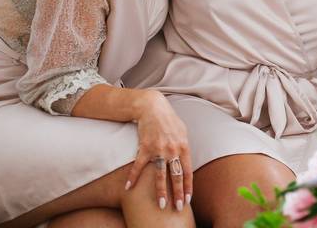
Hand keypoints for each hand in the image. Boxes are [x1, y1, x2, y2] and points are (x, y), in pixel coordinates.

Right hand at [125, 91, 192, 211]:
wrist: (153, 108)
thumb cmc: (169, 121)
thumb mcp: (182, 132)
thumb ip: (184, 148)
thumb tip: (185, 162)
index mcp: (184, 147)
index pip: (188, 172)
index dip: (188, 187)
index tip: (187, 200)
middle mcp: (173, 150)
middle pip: (176, 176)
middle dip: (177, 194)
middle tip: (177, 208)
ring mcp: (159, 150)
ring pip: (160, 175)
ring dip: (160, 191)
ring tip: (161, 205)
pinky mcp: (144, 148)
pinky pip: (138, 166)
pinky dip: (133, 177)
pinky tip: (128, 188)